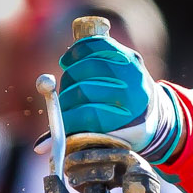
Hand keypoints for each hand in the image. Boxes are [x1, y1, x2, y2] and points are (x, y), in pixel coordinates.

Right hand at [55, 32, 173, 155]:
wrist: (151, 110)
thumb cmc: (124, 129)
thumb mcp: (106, 139)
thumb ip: (75, 139)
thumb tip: (40, 147)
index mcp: (129, 116)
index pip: (90, 115)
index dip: (68, 119)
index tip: (58, 122)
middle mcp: (133, 89)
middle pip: (84, 90)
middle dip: (66, 100)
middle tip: (62, 104)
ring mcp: (130, 67)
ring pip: (85, 67)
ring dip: (69, 78)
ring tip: (69, 87)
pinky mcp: (124, 52)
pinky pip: (93, 45)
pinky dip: (76, 53)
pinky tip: (68, 62)